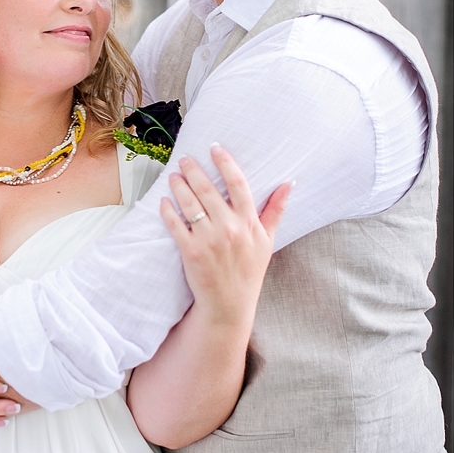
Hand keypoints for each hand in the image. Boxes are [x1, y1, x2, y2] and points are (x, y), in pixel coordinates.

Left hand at [160, 145, 290, 326]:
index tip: (214, 148)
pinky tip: (164, 201)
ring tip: (174, 175)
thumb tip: (289, 184)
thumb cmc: (249, 271)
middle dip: (194, 170)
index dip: (225, 162)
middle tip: (185, 159)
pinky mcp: (191, 252)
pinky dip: (168, 210)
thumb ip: (276, 210)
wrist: (230, 304)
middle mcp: (229, 228)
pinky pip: (175, 225)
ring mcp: (209, 239)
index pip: (237, 183)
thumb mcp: (268, 240)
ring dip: (179, 185)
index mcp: (248, 222)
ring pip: (190, 203)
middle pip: (208, 189)